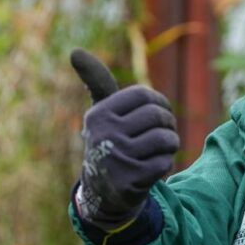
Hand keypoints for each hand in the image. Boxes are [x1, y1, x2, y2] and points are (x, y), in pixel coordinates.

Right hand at [70, 49, 179, 230]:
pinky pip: (166, 162)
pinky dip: (165, 164)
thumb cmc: (109, 142)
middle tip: (164, 133)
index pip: (144, 95)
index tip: (159, 113)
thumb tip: (74, 51)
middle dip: (168, 124)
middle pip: (157, 115)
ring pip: (166, 139)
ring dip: (170, 145)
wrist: (103, 193)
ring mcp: (117, 158)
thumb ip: (96, 82)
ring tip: (159, 150)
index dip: (159, 102)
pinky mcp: (130, 180)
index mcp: (99, 114)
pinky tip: (151, 169)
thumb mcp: (101, 113)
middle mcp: (104, 134)